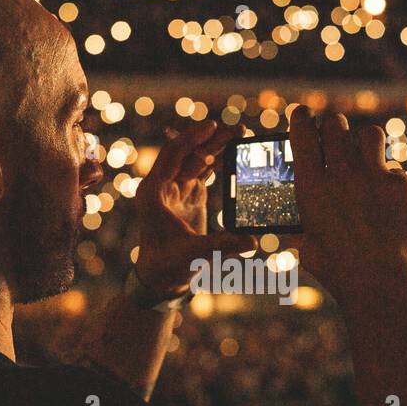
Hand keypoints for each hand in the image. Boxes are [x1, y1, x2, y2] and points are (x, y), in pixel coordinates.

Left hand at [133, 120, 256, 297]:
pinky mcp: (189, 198)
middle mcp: (162, 187)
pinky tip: (234, 153)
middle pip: (188, 154)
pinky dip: (218, 163)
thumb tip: (253, 242)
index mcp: (153, 193)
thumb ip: (223, 245)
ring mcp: (176, 191)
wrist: (161, 280)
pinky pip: (203, 173)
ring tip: (240, 135)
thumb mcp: (194, 254)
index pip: (173, 155)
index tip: (213, 126)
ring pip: (197, 161)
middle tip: (238, 129)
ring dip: (217, 147)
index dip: (193, 138)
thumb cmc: (168, 267)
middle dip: (212, 139)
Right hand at [287, 107, 406, 306]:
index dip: (301, 119)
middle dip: (333, 128)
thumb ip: (304, 222)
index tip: (302, 115)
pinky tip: (387, 199)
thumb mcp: (307, 245)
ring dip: (364, 143)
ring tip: (364, 158)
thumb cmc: (337, 270)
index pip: (303, 133)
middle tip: (334, 138)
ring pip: (370, 135)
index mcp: (311, 186)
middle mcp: (341, 174)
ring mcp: (374, 177)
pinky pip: (394, 169)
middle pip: (336, 125)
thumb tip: (300, 219)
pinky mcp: (401, 186)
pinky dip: (389, 180)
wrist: (379, 284)